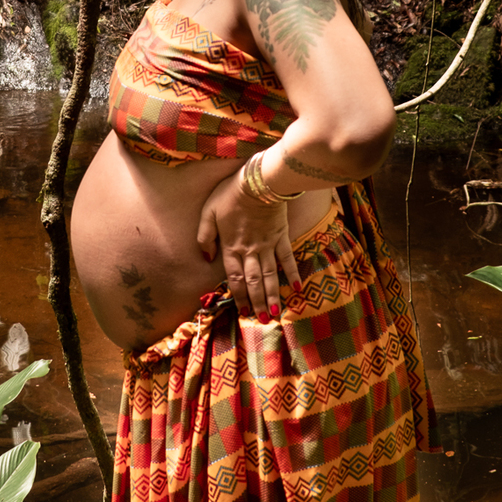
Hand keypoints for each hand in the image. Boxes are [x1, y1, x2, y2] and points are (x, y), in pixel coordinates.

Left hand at [196, 171, 301, 319]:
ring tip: (275, 313)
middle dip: (256, 302)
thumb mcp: (209, 211)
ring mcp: (268, 245)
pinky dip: (292, 273)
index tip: (241, 311)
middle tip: (261, 320)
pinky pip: (288, 258)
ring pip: (270, 275)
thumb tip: (206, 257)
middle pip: (254, 282)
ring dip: (272, 295)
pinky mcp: (282, 236)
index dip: (238, 296)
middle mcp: (250, 251)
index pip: (234, 278)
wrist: (259, 181)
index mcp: (232, 247)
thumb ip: (205, 236)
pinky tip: (296, 288)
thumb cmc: (231, 194)